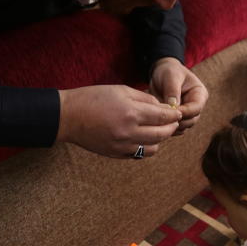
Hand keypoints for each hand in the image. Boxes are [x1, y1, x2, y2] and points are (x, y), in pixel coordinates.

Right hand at [56, 84, 181, 157]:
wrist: (69, 117)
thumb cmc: (93, 98)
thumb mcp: (121, 90)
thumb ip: (144, 99)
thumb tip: (162, 108)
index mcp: (131, 113)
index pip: (163, 117)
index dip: (174, 115)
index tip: (177, 112)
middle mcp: (129, 132)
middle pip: (162, 135)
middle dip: (171, 128)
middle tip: (172, 122)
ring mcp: (122, 146)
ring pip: (153, 148)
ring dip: (159, 140)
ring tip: (156, 130)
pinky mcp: (116, 154)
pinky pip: (139, 154)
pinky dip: (145, 147)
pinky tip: (143, 138)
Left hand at [149, 57, 208, 134]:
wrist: (161, 73)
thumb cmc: (168, 71)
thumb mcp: (171, 76)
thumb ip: (173, 91)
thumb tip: (174, 107)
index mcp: (199, 94)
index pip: (196, 108)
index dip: (184, 112)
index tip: (170, 111)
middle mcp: (196, 106)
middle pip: (191, 120)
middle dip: (177, 121)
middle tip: (161, 119)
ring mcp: (187, 114)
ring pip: (183, 127)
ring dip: (171, 126)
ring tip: (158, 121)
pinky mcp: (178, 118)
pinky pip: (175, 128)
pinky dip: (167, 128)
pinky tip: (156, 124)